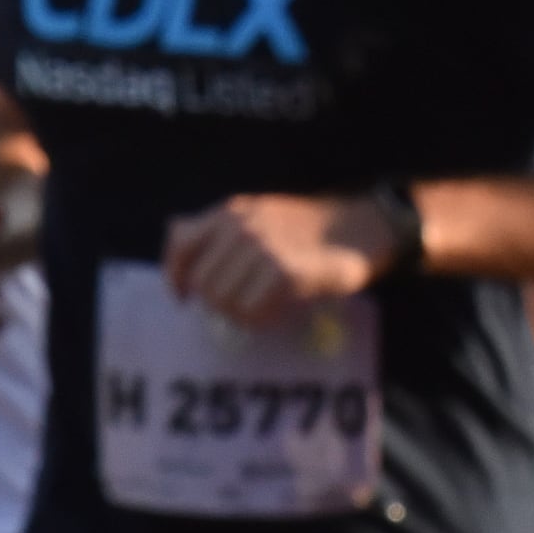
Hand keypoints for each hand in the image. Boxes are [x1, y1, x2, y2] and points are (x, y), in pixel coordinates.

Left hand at [163, 193, 403, 326]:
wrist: (359, 227)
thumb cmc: (306, 228)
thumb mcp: (257, 214)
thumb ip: (217, 227)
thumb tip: (174, 235)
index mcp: (231, 212)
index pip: (181, 246)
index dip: (177, 277)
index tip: (184, 299)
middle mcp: (242, 227)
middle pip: (203, 284)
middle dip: (218, 302)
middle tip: (242, 305)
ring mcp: (264, 248)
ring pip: (224, 302)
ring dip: (240, 315)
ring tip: (262, 307)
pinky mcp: (286, 272)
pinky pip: (252, 313)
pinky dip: (260, 321)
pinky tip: (275, 314)